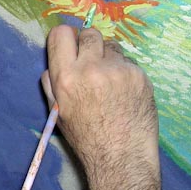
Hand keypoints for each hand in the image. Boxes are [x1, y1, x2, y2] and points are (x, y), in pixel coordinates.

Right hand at [41, 25, 159, 189]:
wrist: (121, 157)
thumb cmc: (85, 137)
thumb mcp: (57, 111)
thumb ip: (51, 83)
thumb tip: (54, 62)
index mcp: (65, 77)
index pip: (61, 34)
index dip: (64, 38)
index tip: (69, 46)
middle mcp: (90, 68)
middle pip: (89, 33)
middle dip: (88, 44)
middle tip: (90, 61)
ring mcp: (118, 70)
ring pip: (111, 45)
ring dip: (107, 56)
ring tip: (108, 80)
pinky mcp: (139, 75)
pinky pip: (128, 61)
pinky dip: (124, 71)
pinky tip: (124, 91)